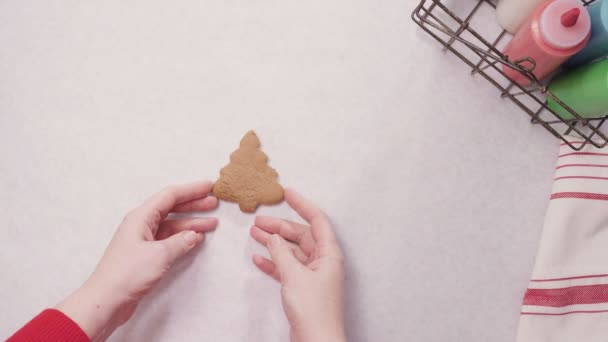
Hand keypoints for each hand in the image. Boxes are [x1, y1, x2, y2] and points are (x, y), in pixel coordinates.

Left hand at [56, 180, 217, 340]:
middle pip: (171, 208)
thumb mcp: (159, 255)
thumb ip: (180, 242)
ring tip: (211, 224)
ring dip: (191, 223)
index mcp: (140, 217)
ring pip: (171, 225)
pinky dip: (182, 238)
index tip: (210, 186)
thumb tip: (194, 235)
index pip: (170, 196)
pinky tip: (195, 239)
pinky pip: (168, 239)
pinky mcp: (145, 254)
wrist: (106, 301)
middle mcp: (141, 224)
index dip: (191, 190)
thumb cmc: (126, 274)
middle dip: (193, 204)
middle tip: (213, 203)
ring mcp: (143, 240)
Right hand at [250, 189, 345, 341]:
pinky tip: (258, 258)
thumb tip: (272, 237)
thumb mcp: (294, 275)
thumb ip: (281, 253)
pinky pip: (287, 269)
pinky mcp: (303, 289)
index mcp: (329, 254)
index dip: (302, 205)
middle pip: (301, 235)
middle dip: (280, 227)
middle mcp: (323, 261)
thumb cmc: (313, 309)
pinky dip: (273, 262)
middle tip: (259, 220)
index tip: (288, 192)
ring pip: (291, 252)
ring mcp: (313, 275)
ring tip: (254, 234)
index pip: (316, 220)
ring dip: (274, 243)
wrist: (316, 341)